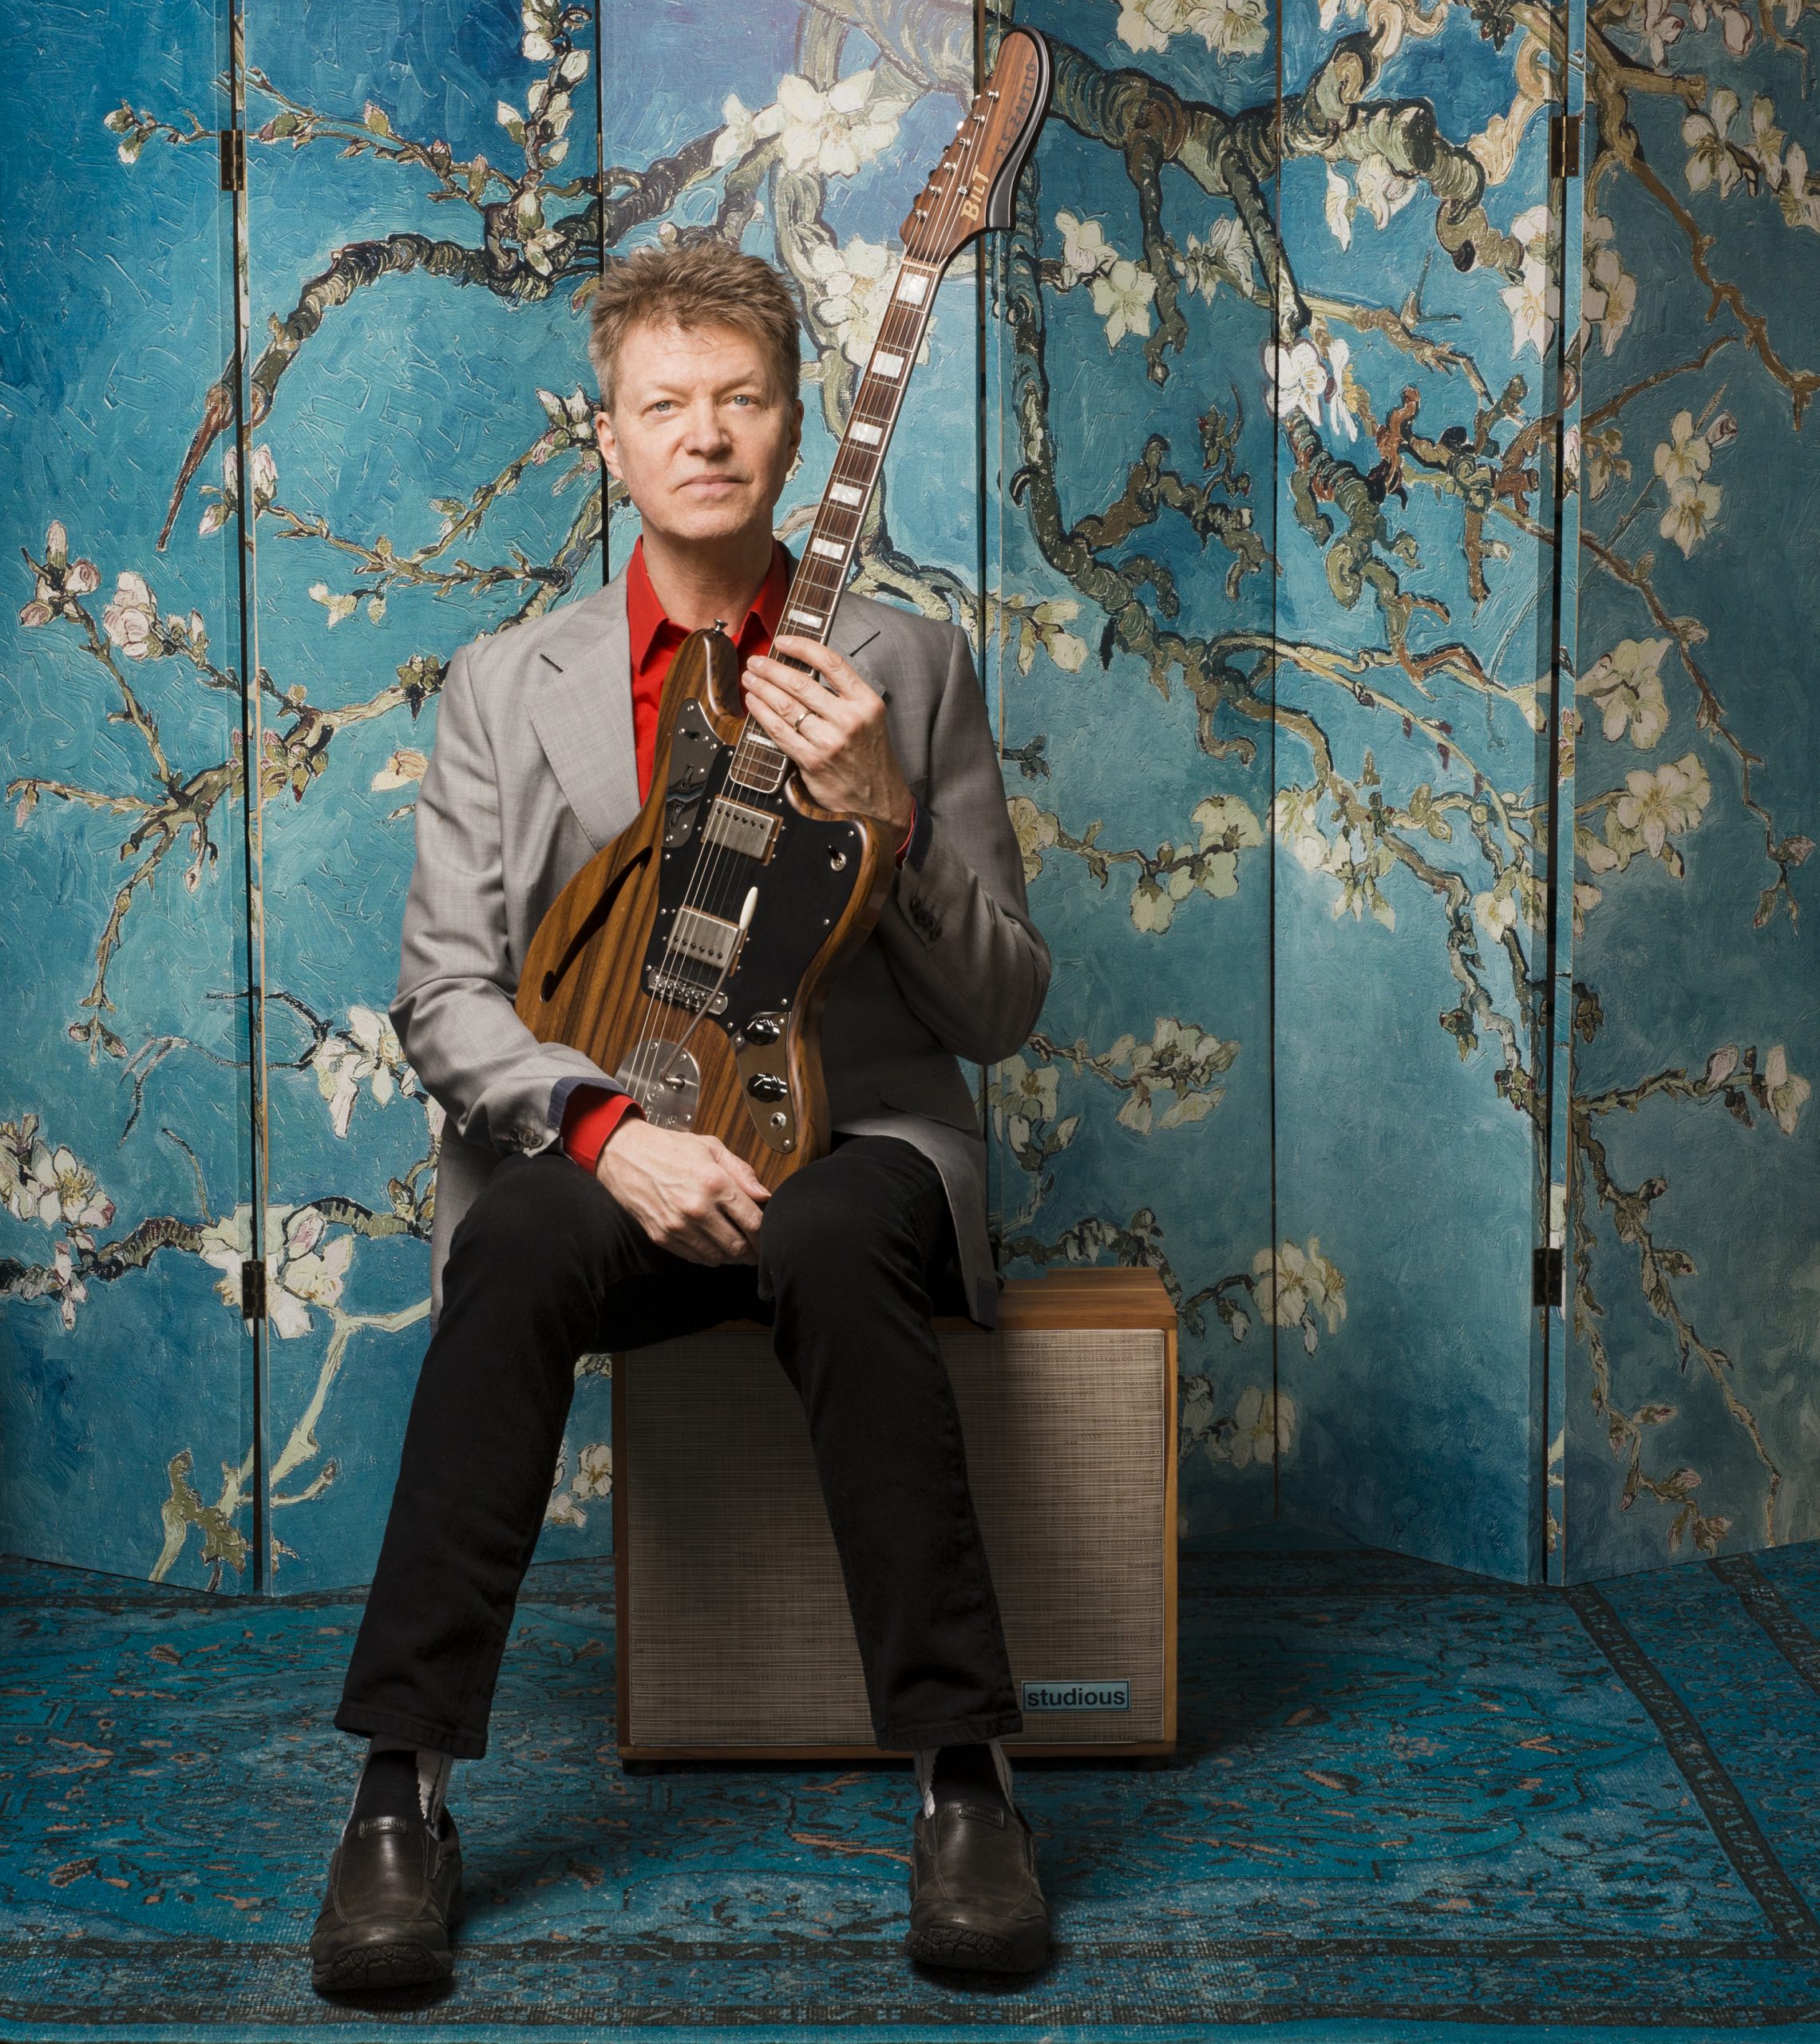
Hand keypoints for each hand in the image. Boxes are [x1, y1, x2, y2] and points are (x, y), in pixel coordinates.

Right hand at [596, 1118, 769, 1265]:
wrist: (625, 1155)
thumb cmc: (669, 1149)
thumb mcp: (711, 1148)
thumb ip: (742, 1172)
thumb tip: (764, 1195)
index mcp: (714, 1183)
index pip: (753, 1223)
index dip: (766, 1235)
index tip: (769, 1236)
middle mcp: (697, 1209)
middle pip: (738, 1246)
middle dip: (753, 1251)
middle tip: (757, 1249)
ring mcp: (678, 1226)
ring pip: (718, 1257)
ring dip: (732, 1256)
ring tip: (738, 1248)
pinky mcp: (662, 1237)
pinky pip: (696, 1258)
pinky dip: (710, 1256)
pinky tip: (714, 1246)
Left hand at [742, 634, 914, 833]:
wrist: (878, 798)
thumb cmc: (869, 756)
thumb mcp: (869, 718)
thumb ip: (843, 695)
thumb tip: (803, 669)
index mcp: (866, 702)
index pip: (831, 663)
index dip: (802, 647)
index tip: (783, 641)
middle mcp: (850, 719)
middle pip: (801, 683)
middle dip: (771, 668)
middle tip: (756, 661)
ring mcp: (830, 741)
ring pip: (786, 706)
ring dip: (762, 688)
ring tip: (750, 679)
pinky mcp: (813, 761)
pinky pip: (780, 732)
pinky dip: (762, 715)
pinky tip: (755, 704)